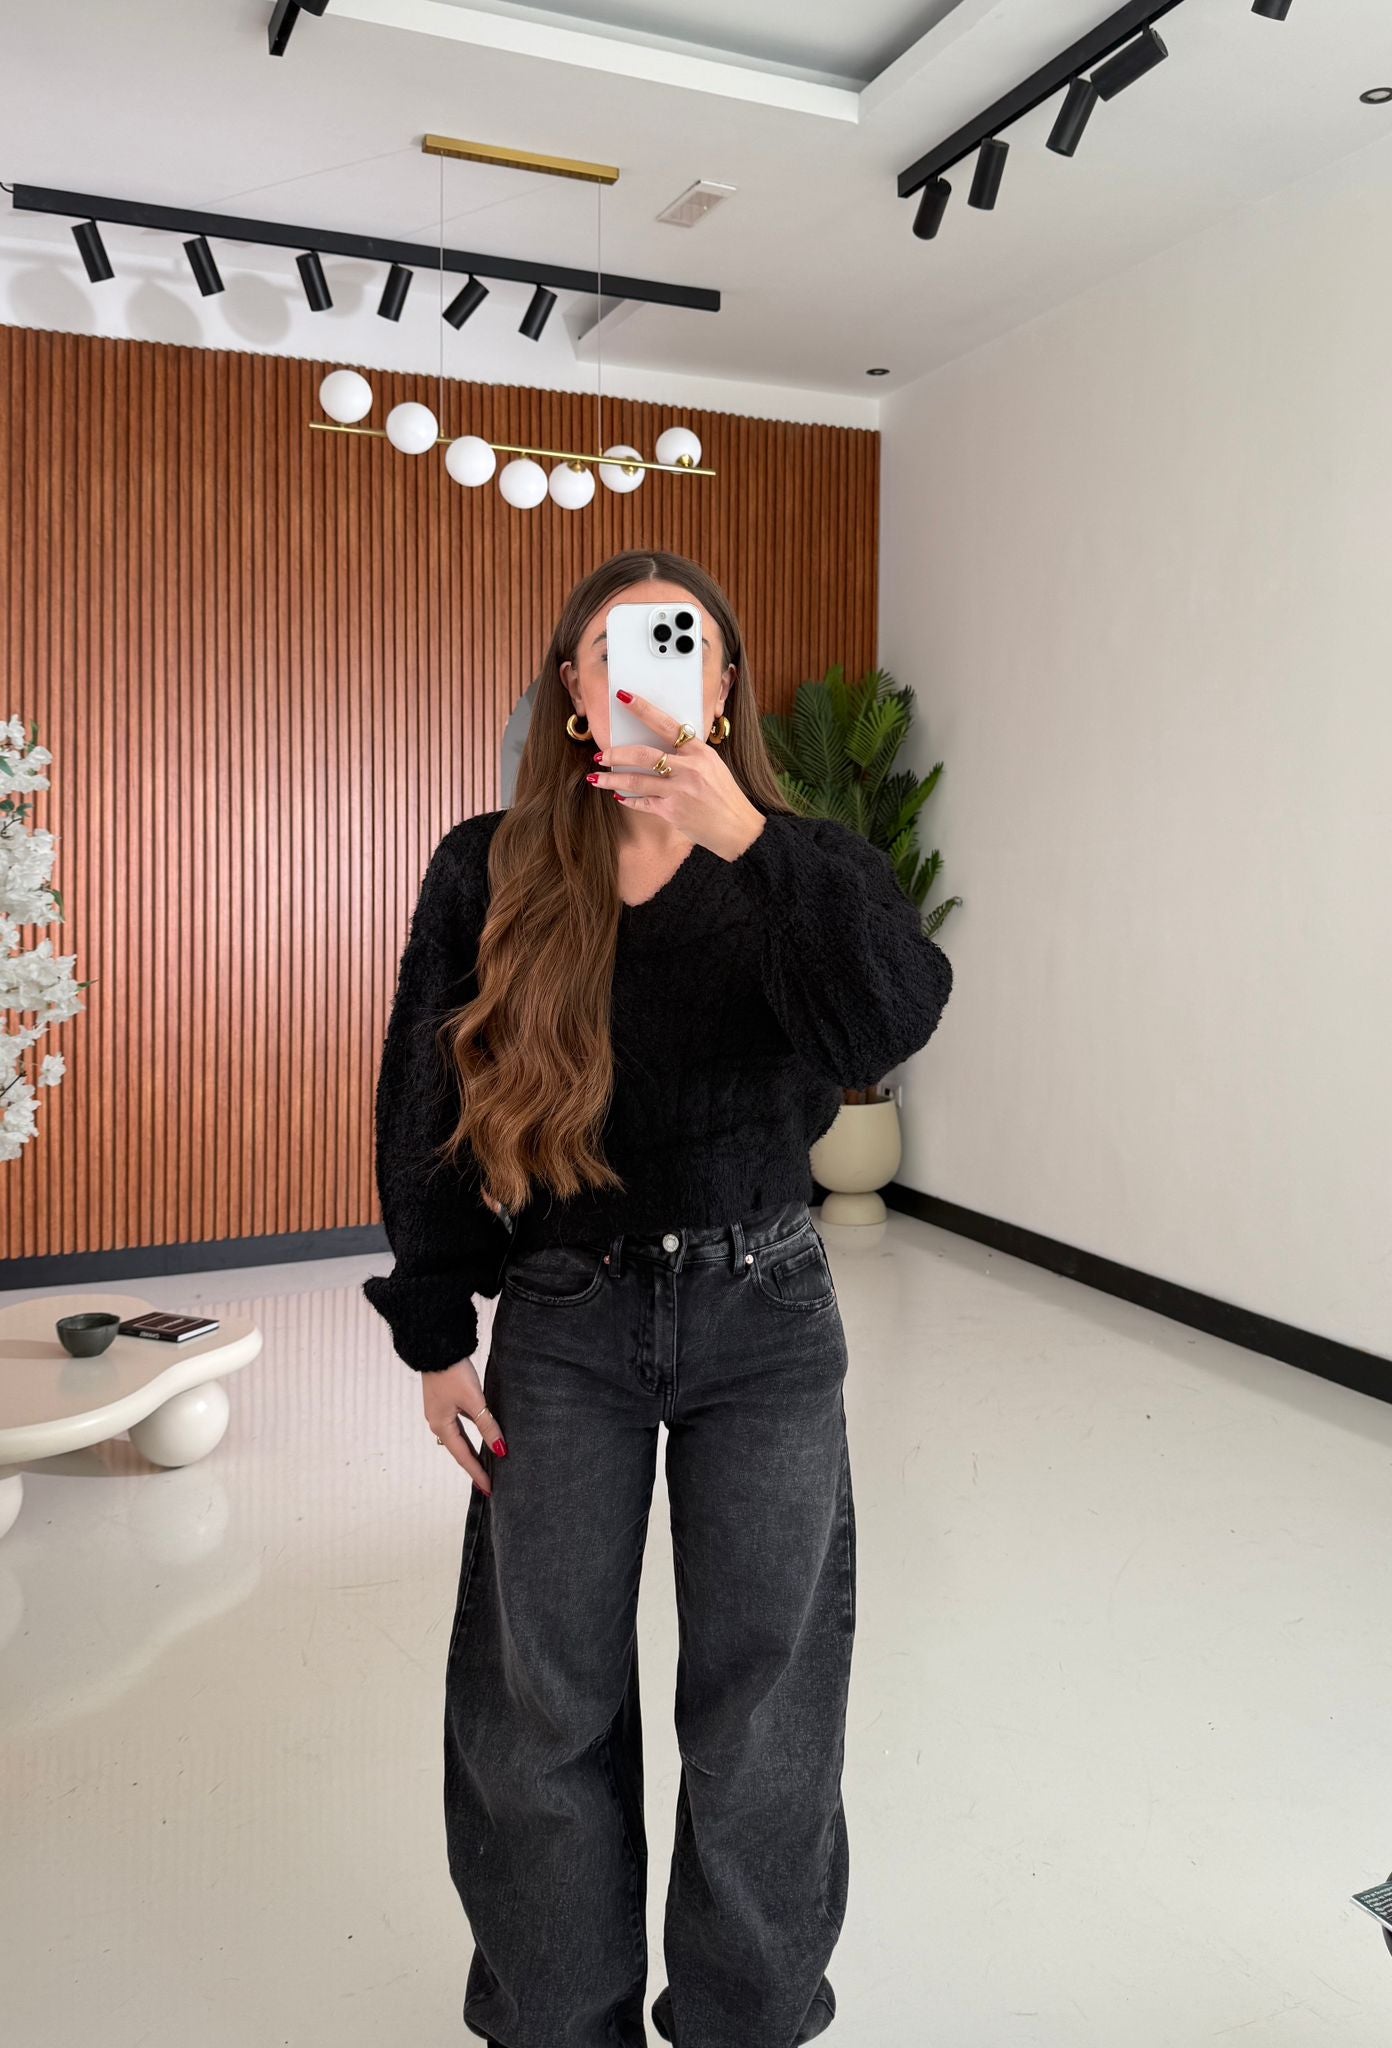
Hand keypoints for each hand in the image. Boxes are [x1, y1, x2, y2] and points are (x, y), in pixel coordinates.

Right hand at [421, 1357, 505, 1495]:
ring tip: (488, 1464)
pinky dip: (473, 1434)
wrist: (436, 1346)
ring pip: (461, 1437)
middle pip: (460, 1450)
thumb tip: (501, 1450)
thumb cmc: (452, 1373)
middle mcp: (438, 1422)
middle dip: (474, 1466)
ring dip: (474, 1451)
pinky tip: (484, 1435)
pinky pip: (462, 1424)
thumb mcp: (473, 1400)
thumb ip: (487, 1425)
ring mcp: (441, 1411)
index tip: (489, 1489)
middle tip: (488, 1484)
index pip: (463, 1456)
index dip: (477, 1473)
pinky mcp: (447, 1400)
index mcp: (441, 1425)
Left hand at [589, 692, 765, 861]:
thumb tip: (658, 746)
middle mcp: (688, 769)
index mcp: (699, 752)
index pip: (666, 724)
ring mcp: (679, 791)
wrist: (738, 827)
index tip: (623, 697)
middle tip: (601, 753)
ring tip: (596, 777)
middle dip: (617, 753)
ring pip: (636, 781)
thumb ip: (688, 755)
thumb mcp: (712, 765)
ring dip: (612, 779)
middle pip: (643, 755)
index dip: (642, 709)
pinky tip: (618, 796)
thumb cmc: (724, 795)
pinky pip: (642, 803)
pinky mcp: (672, 812)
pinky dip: (628, 800)